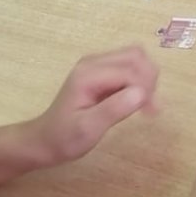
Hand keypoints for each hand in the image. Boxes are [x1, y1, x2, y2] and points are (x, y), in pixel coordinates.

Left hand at [20, 48, 158, 168]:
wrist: (45, 140)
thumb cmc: (65, 138)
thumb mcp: (88, 129)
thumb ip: (114, 109)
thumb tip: (142, 93)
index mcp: (88, 74)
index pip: (130, 70)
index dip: (146, 89)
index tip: (151, 113)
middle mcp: (93, 62)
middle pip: (136, 56)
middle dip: (148, 79)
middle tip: (149, 107)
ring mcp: (97, 65)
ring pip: (135, 58)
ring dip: (146, 78)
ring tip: (145, 104)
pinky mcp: (101, 72)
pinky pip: (128, 67)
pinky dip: (139, 80)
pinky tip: (136, 101)